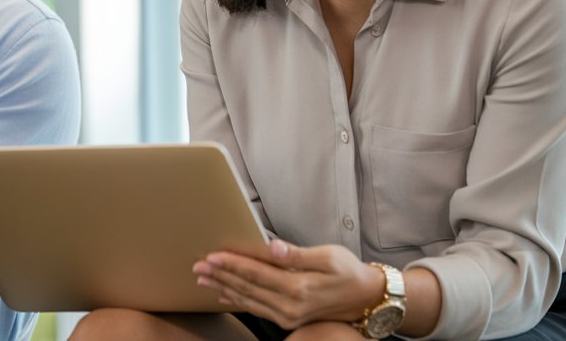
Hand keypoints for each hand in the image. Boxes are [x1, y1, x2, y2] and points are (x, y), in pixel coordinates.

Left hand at [193, 239, 382, 330]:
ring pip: (248, 300)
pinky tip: (224, 296)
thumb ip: (297, 254)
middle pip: (247, 288)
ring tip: (204, 279)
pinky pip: (257, 310)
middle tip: (198, 266)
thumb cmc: (349, 271)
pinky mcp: (289, 319)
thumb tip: (273, 246)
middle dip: (221, 276)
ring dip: (224, 289)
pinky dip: (238, 302)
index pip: (256, 273)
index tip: (212, 256)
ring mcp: (289, 316)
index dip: (232, 264)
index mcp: (299, 288)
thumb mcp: (328, 256)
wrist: (367, 298)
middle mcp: (291, 306)